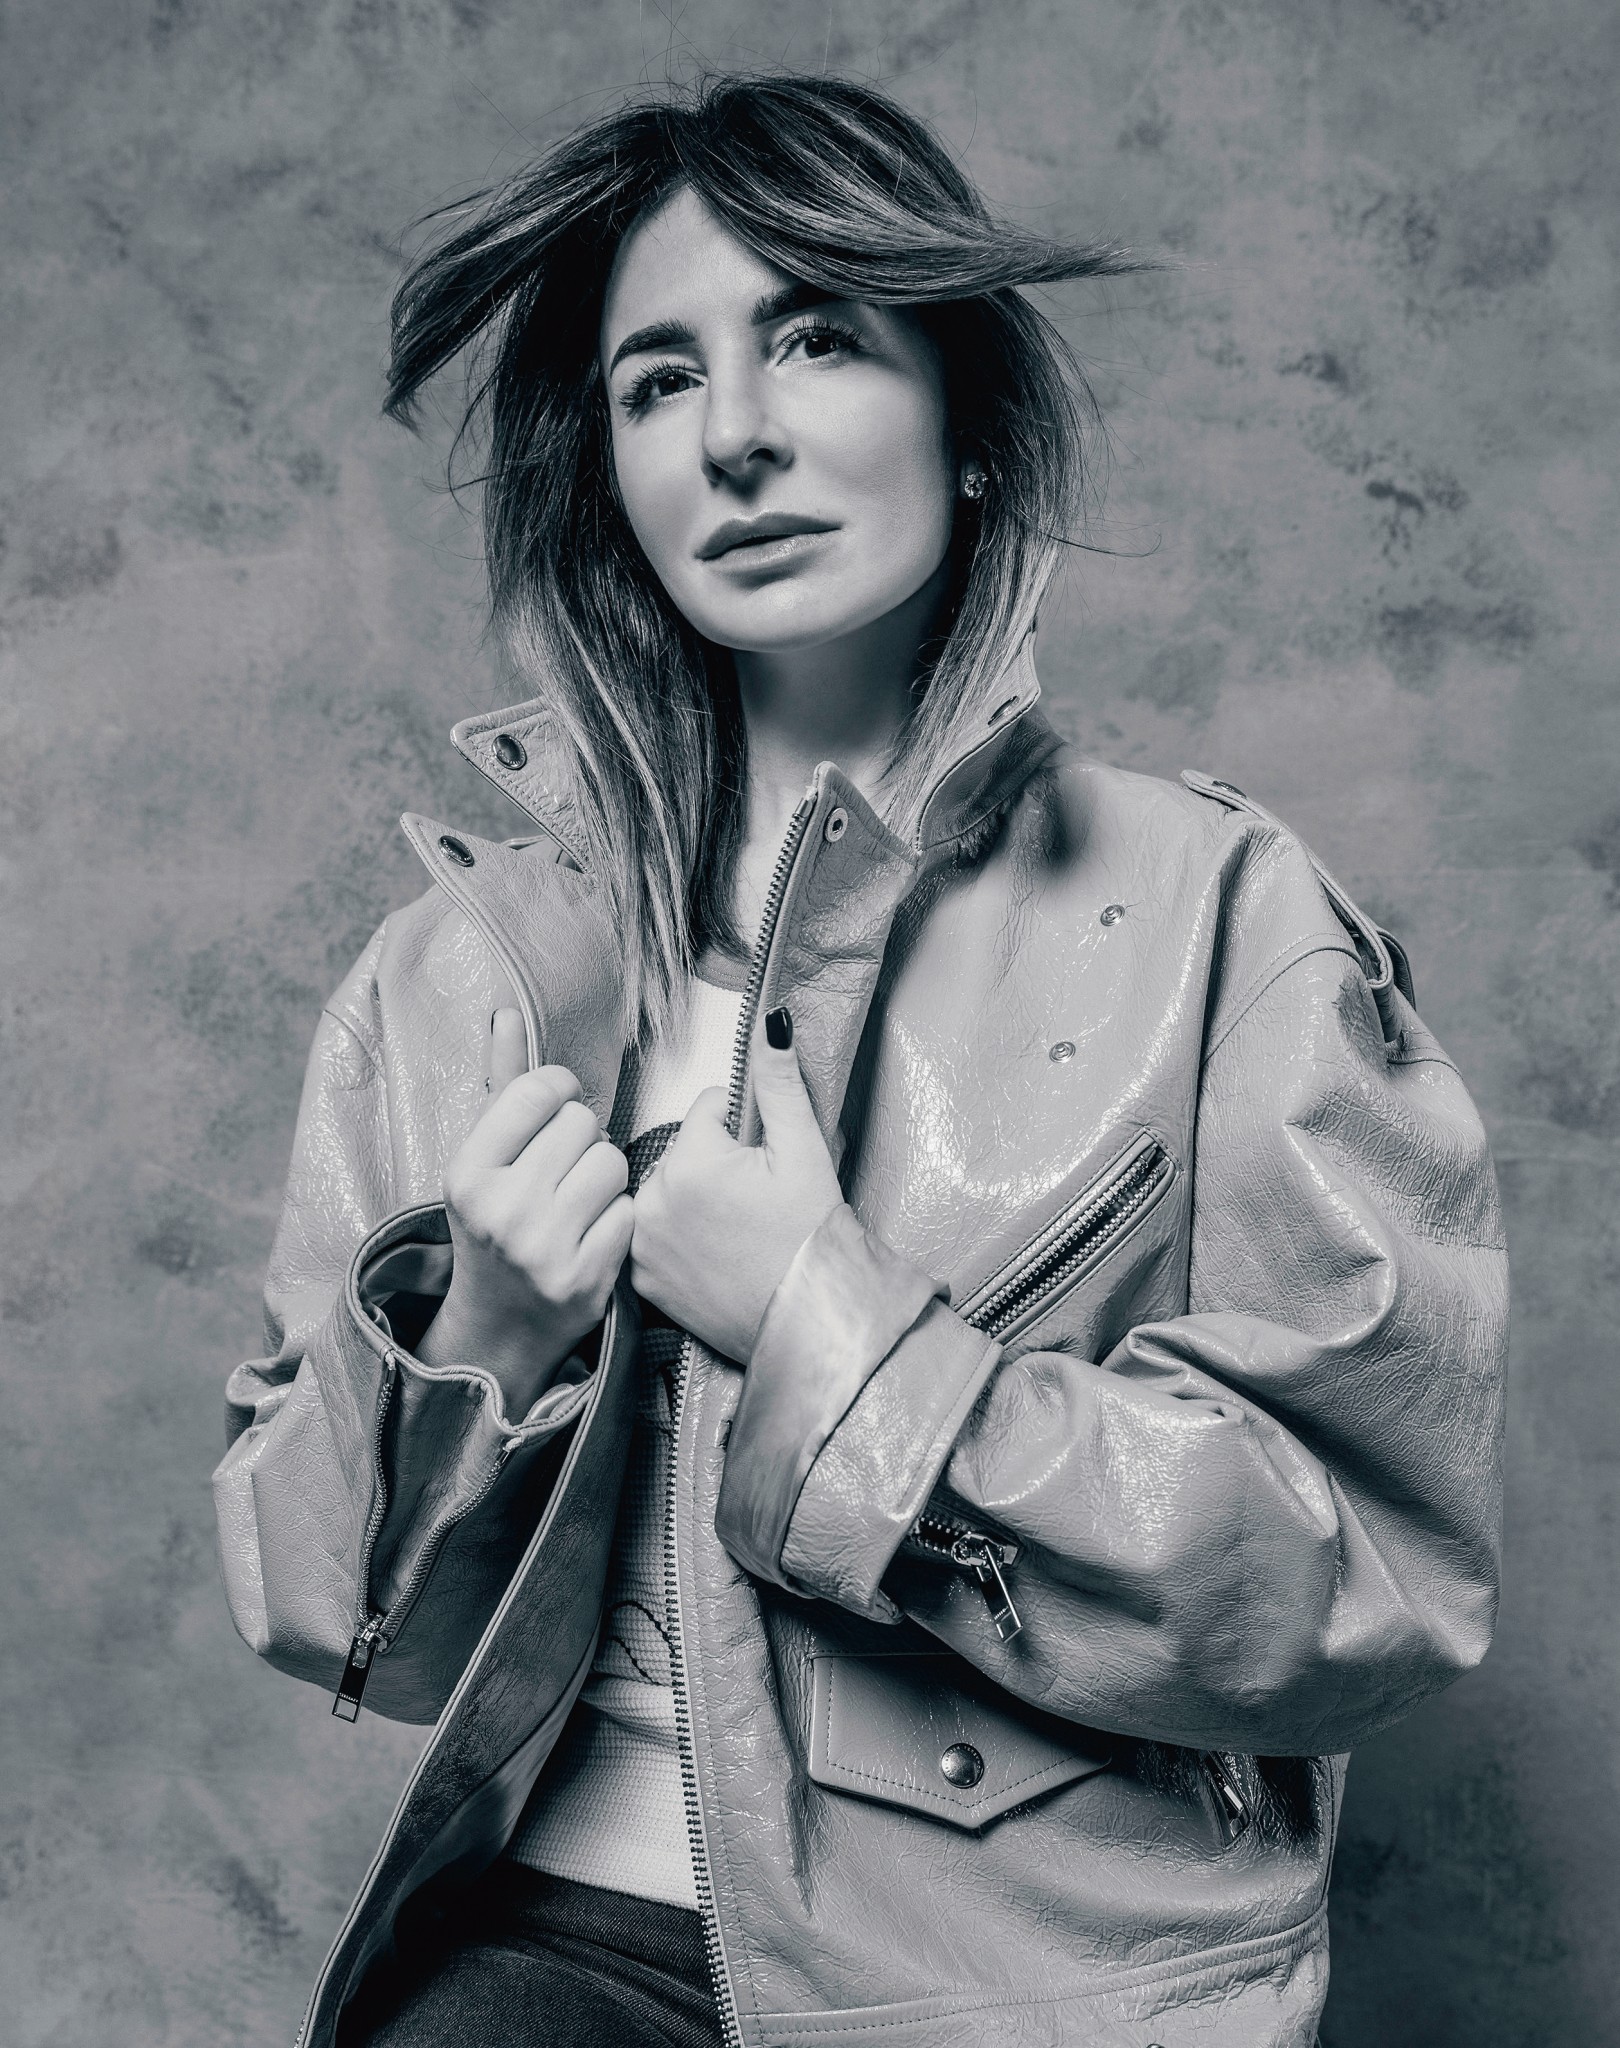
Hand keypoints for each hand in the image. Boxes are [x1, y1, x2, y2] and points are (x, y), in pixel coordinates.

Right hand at [415, 1009, 633, 1414]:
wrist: (498, 1327)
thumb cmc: (494, 1223)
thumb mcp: (482, 1157)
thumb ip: (500, 1084)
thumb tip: (506, 1013)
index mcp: (467, 1172)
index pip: (540, 1090)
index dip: (560, 1092)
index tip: (554, 1113)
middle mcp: (501, 1209)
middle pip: (582, 1124)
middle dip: (581, 1139)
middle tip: (561, 1170)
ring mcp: (543, 1248)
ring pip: (613, 1163)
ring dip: (605, 1176)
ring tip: (578, 1200)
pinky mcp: (586, 1280)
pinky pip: (630, 1212)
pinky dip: (618, 1219)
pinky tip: (591, 1235)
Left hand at [630, 1008, 842, 1361]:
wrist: (809, 1321)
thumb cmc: (812, 1238)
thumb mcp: (805, 1150)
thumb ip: (778, 1082)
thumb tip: (770, 1021)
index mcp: (691, 1161)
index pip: (708, 1108)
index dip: (745, 1130)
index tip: (765, 1165)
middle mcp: (653, 1199)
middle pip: (682, 1148)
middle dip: (714, 1163)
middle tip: (752, 1201)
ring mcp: (641, 1242)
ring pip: (664, 1188)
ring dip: (691, 1196)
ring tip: (732, 1227)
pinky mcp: (640, 1278)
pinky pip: (650, 1232)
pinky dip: (674, 1236)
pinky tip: (710, 1252)